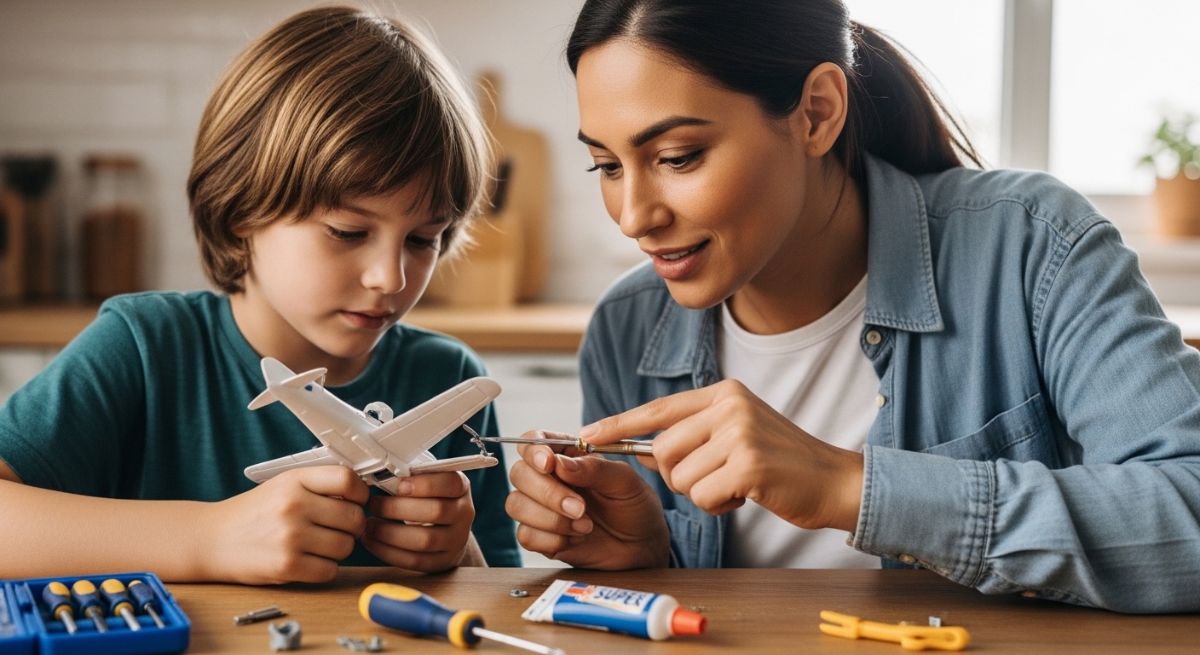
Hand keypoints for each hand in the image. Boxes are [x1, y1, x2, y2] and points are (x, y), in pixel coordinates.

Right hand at [206, 465, 367, 583]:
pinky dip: (325, 568)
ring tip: (320, 544)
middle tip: (339, 528)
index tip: (358, 501)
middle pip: (354, 518)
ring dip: (339, 549)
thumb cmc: (254, 512)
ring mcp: (290, 537)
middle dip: (352, 526)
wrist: (213, 539)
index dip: (360, 493)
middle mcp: (293, 506)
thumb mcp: (284, 485)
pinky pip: (330, 570)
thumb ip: (319, 485)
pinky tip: (310, 560)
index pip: (348, 480)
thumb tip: (362, 493)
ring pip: (346, 547)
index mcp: (295, 480)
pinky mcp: (287, 566)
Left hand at [361, 471, 477, 571]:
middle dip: (398, 508)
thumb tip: (381, 474)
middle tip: (373, 504)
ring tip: (369, 525)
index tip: (398, 485)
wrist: (448, 531)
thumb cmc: (429, 499)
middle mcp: (464, 513)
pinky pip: (415, 560)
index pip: (450, 483)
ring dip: (390, 533)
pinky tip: (372, 541)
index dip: (424, 484)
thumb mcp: (429, 482)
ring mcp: (457, 540)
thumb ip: (412, 477)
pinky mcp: (443, 561)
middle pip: (435, 511)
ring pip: (425, 540)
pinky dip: (388, 552)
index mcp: (461, 487)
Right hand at [506, 437, 668, 568]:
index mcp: (567, 456)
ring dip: (550, 518)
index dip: (533, 450)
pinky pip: (525, 535)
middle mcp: (549, 478)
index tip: (549, 464)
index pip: (533, 441)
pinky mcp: (541, 536)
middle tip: (580, 508)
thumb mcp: (624, 481)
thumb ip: (593, 468)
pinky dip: (552, 539)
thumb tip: (559, 463)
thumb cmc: (635, 506)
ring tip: (585, 526)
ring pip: (516, 505)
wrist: (643, 545)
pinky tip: (576, 539)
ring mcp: (541, 508)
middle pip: (519, 473)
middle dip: (548, 492)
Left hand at [580, 379, 863, 530]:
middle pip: (663, 449)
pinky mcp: (748, 463)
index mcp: (723, 392)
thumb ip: (694, 436)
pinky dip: (719, 506)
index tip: (586, 435)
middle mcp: (729, 405)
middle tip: (715, 479)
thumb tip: (641, 449)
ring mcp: (739, 432)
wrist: (834, 481)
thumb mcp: (737, 434)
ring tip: (737, 485)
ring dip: (702, 494)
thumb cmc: (781, 465)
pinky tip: (747, 495)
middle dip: (679, 476)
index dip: (618, 423)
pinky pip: (702, 496)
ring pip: (681, 477)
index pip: (657, 408)